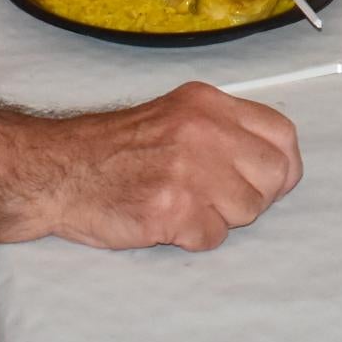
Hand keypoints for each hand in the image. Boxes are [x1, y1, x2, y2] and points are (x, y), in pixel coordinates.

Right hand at [25, 82, 303, 251]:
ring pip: (247, 210)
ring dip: (220, 217)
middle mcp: (203, 131)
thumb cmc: (113, 150)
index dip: (283, 165)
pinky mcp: (172, 209)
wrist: (58, 170)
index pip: (282, 134)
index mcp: (207, 103)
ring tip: (182, 205)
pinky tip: (165, 221)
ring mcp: (188, 170)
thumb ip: (221, 129)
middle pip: (274, 176)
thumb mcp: (173, 115)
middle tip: (219, 200)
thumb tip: (273, 161)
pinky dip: (191, 238)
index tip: (268, 181)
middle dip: (255, 196)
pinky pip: (213, 237)